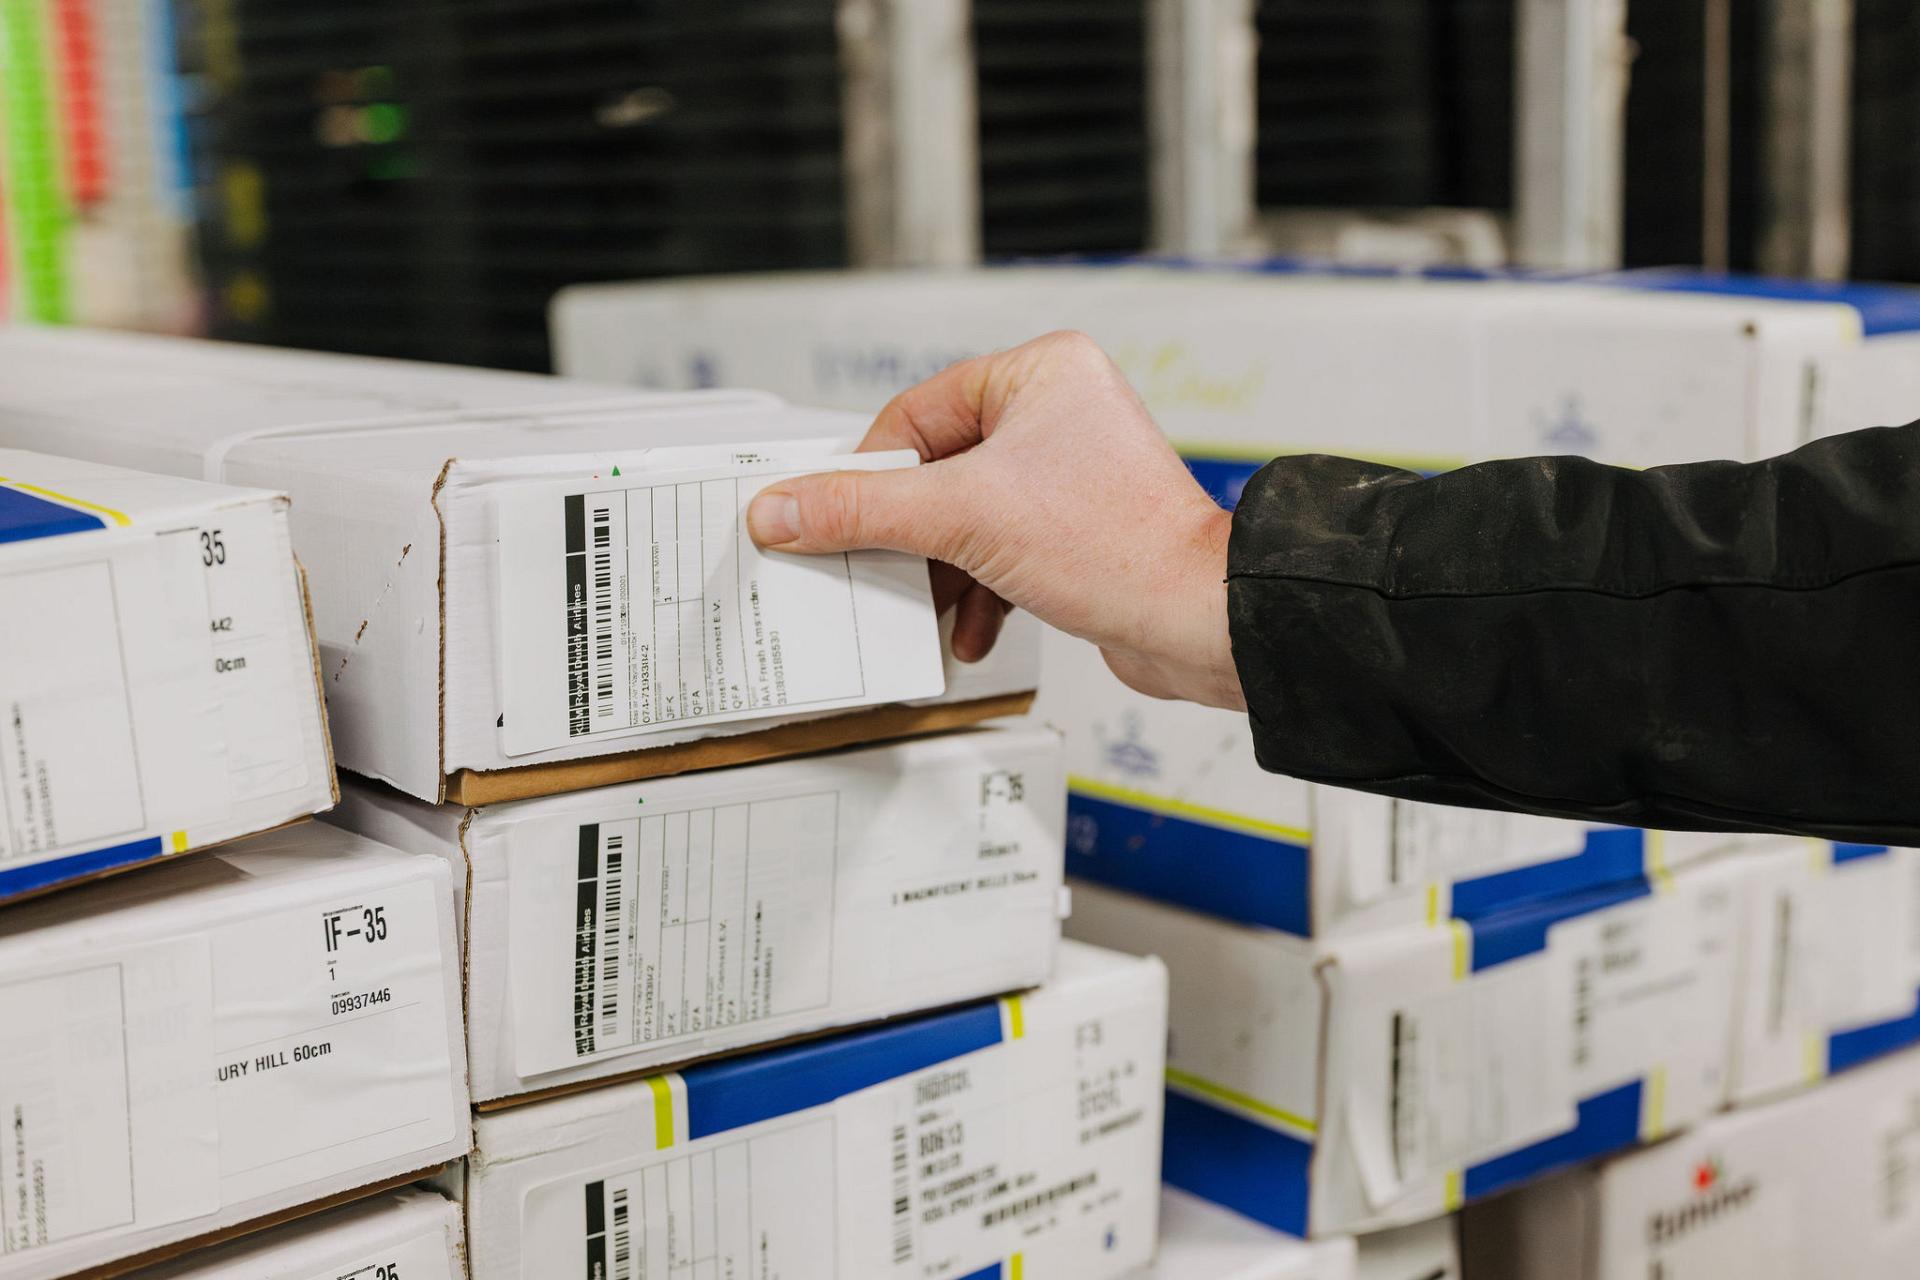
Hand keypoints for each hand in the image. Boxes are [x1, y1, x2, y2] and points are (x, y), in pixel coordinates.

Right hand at [745, 331, 1244, 709]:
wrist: (1195, 621)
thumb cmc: (1117, 546)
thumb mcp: (960, 520)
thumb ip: (862, 513)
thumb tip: (784, 508)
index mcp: (1040, 372)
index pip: (916, 412)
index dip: (868, 472)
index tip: (824, 514)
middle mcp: (1060, 412)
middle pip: (937, 469)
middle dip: (907, 533)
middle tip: (869, 563)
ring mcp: (1072, 473)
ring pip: (967, 517)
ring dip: (941, 572)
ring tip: (922, 606)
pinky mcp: (1079, 529)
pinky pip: (1002, 550)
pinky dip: (978, 591)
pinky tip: (969, 629)